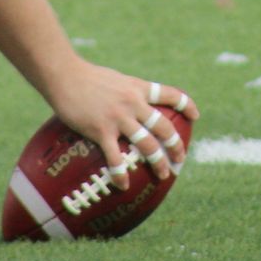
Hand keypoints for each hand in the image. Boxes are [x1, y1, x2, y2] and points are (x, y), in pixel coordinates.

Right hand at [46, 62, 198, 183]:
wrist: (64, 75)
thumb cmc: (86, 76)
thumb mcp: (115, 79)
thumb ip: (128, 91)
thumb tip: (133, 101)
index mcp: (138, 88)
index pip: (170, 94)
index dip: (186, 105)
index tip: (196, 116)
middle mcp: (133, 103)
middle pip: (163, 127)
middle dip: (175, 145)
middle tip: (181, 158)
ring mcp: (118, 118)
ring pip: (146, 144)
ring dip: (158, 162)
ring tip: (163, 174)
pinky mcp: (101, 130)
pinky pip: (115, 157)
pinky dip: (121, 173)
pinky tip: (124, 185)